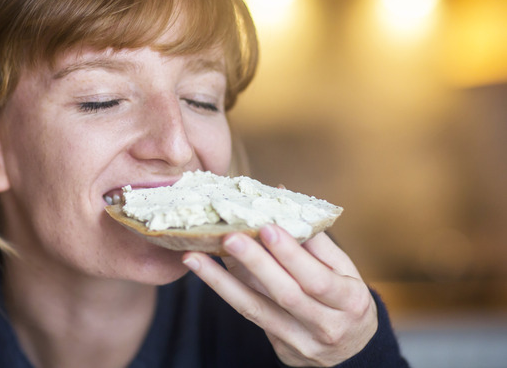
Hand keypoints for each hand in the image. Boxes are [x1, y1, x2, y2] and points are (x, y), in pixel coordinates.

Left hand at [182, 225, 377, 366]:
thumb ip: (313, 238)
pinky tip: (204, 271)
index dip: (291, 254)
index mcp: (350, 299)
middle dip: (256, 264)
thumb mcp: (343, 269)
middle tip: (229, 237)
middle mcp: (328, 325)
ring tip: (195, 257)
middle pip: (287, 295)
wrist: (352, 350)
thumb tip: (278, 196)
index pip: (318, 278)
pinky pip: (249, 315)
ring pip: (258, 309)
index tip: (266, 227)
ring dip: (222, 282)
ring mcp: (302, 341)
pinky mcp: (281, 347)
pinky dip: (225, 291)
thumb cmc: (344, 297)